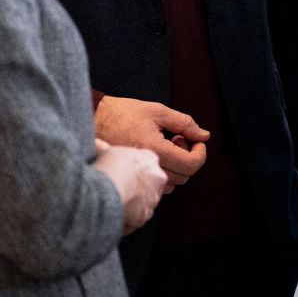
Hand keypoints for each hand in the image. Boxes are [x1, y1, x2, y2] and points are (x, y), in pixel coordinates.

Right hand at [92, 141, 167, 233]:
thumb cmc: (108, 166)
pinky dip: (128, 218)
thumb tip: (96, 144)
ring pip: (145, 201)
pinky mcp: (146, 215)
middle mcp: (157, 177)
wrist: (111, 188)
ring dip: (133, 203)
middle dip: (137, 187)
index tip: (122, 173)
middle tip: (118, 189)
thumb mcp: (105, 151)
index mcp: (150, 158)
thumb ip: (105, 149)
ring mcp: (154, 197)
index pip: (148, 163)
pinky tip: (114, 215)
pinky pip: (137, 218)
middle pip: (149, 183)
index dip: (134, 169)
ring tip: (114, 203)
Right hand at [94, 96, 209, 190]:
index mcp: (154, 149)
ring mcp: (137, 176)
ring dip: (176, 166)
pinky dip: (164, 172)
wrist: (93, 120)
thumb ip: (184, 123)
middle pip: (184, 176)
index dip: (200, 152)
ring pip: (172, 183)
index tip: (195, 139)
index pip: (190, 165)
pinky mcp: (132, 179)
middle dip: (188, 156)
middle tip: (177, 137)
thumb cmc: (124, 112)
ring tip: (164, 144)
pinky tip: (155, 154)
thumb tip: (204, 136)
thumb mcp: (157, 111)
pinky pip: (158, 186)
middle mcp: (145, 167)